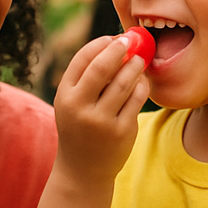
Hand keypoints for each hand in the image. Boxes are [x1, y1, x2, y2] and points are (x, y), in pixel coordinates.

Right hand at [53, 36, 149, 185]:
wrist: (83, 170)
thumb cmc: (80, 127)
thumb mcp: (73, 102)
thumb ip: (87, 76)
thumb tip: (116, 42)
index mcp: (65, 96)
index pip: (83, 59)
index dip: (101, 44)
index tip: (114, 38)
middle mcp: (80, 108)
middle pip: (102, 68)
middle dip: (119, 49)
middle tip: (131, 40)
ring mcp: (101, 121)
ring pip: (124, 82)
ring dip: (135, 65)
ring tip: (139, 59)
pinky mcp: (121, 131)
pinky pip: (137, 99)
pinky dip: (141, 85)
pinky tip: (141, 81)